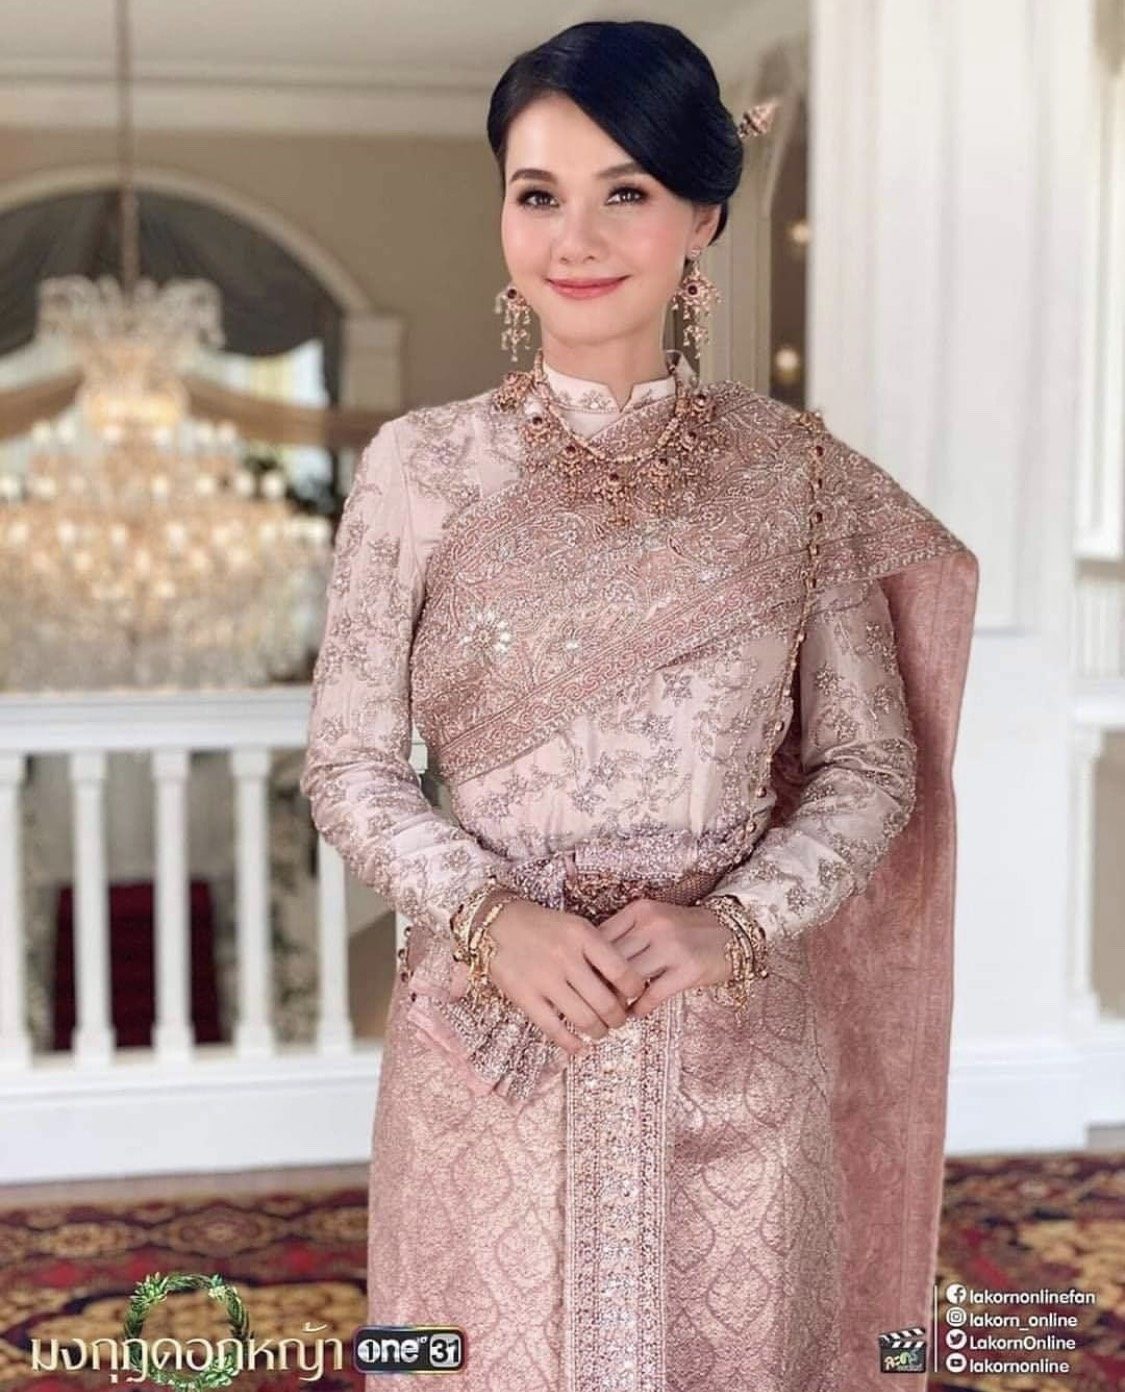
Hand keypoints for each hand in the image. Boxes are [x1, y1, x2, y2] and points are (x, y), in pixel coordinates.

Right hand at [484, 899, 647, 1056]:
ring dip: (598, 1032)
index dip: (635, 990)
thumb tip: (623, 988)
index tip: (634, 995)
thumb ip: (598, 951)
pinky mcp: (524, 996)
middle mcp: (566, 957)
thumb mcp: (575, 927)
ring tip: (600, 1031)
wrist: (496, 922)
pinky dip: (571, 1044)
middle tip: (619, 1020)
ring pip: (584, 1019)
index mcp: (583, 935)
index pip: (622, 972)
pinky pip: (554, 1029)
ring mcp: (544, 978)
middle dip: (618, 1018)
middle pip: (606, 1002)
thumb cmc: (542, 926)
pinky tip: (579, 1047)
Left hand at [594, 899, 731, 1018]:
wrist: (732, 931)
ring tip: (610, 1011)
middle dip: (598, 983)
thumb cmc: (686, 929)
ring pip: (629, 978)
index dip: (587, 962)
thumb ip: (626, 935)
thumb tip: (591, 963)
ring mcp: (671, 947)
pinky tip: (634, 1013)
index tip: (581, 980)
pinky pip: (653, 994)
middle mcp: (653, 926)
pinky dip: (639, 1008)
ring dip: (617, 999)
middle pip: (611, 959)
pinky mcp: (688, 970)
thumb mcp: (654, 920)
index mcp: (640, 911)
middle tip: (590, 1001)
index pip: (600, 937)